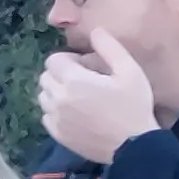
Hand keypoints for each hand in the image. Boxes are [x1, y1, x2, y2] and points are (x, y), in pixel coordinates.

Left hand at [38, 27, 160, 164]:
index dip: (69, 60)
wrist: (134, 147)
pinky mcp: (57, 135)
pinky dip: (56, 111)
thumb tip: (95, 31)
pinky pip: (46, 116)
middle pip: (46, 76)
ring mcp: (56, 119)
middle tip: (84, 81)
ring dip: (57, 92)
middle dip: (61, 74)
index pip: (53, 60)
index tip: (87, 67)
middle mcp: (58, 99)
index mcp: (73, 81)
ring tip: (79, 97)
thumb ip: (110, 48)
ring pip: (44, 96)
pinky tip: (76, 114)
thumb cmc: (134, 106)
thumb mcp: (130, 72)